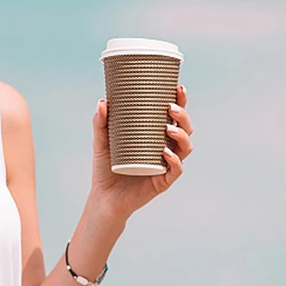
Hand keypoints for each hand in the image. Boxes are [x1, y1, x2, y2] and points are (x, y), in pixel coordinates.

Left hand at [90, 85, 193, 222]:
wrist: (103, 197)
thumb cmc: (105, 167)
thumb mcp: (101, 141)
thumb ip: (100, 122)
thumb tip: (102, 102)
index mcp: (156, 136)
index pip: (174, 116)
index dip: (181, 102)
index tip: (178, 88)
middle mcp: (166, 148)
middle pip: (185, 129)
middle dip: (183, 116)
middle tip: (171, 107)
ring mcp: (166, 165)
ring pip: (185, 148)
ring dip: (181, 136)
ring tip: (168, 128)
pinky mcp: (162, 181)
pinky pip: (175, 170)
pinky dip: (174, 160)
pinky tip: (165, 152)